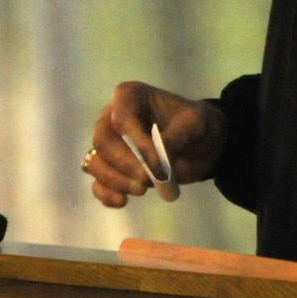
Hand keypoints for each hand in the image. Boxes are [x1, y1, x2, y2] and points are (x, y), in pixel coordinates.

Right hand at [84, 82, 225, 207]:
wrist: (200, 145)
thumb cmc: (195, 125)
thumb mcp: (193, 125)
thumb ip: (174, 138)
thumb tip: (156, 162)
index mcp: (129, 96)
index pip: (120, 117)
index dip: (134, 141)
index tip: (157, 161)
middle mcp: (112, 117)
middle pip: (102, 140)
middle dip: (123, 163)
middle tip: (146, 180)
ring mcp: (110, 144)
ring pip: (96, 162)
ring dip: (116, 180)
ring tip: (142, 190)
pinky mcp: (113, 169)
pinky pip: (98, 182)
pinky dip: (106, 193)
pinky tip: (123, 200)